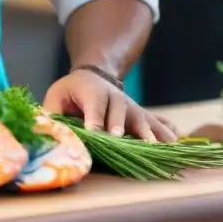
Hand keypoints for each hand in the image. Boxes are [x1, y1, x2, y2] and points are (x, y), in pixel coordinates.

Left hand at [42, 69, 176, 141]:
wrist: (94, 75)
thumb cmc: (71, 91)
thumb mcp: (56, 96)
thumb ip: (52, 112)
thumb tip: (45, 131)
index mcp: (92, 92)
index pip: (94, 105)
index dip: (95, 118)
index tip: (95, 132)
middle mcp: (115, 98)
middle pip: (120, 111)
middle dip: (121, 125)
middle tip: (120, 138)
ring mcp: (131, 106)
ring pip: (143, 118)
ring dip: (151, 132)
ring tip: (160, 146)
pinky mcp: (140, 115)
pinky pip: (157, 122)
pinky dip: (167, 130)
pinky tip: (176, 141)